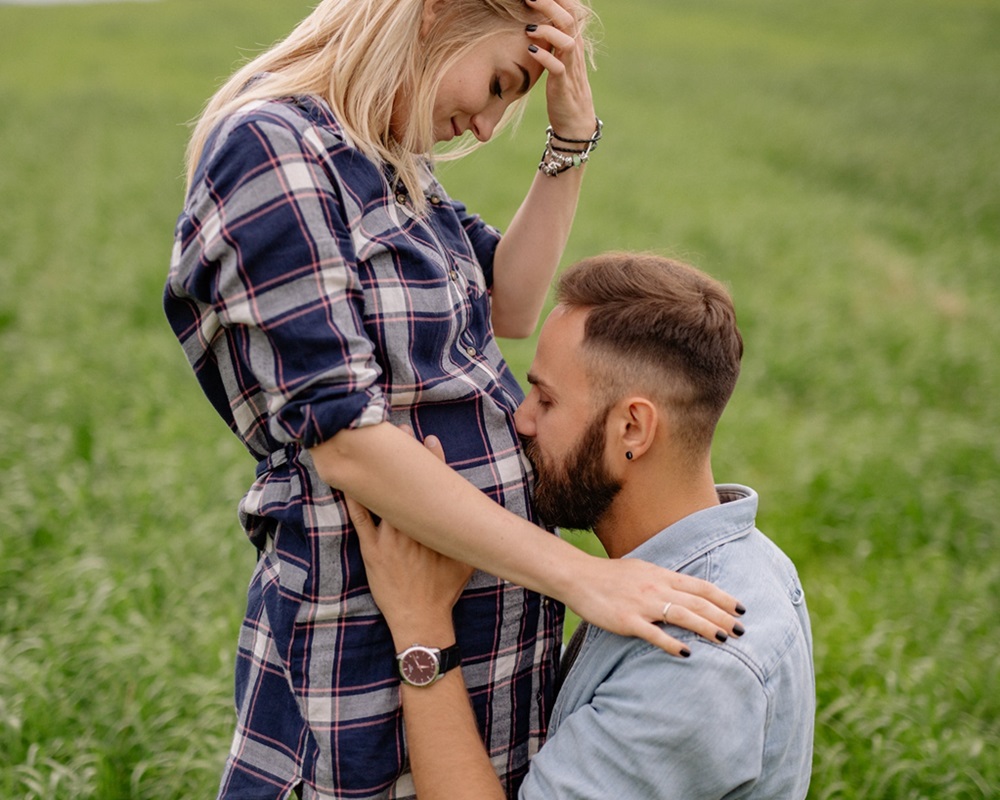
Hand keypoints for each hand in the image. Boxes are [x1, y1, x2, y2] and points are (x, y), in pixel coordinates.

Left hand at [345, 431, 474, 648]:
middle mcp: (413, 529)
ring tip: (375, 448)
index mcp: (436, 529)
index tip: (431, 441)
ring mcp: (390, 538)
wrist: (421, 617)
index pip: (435, 489)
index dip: (433, 462)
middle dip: (405, 458)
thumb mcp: (466, 560)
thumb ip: (473, 537)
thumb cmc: (445, 589)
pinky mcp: (372, 548)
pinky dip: (354, 499)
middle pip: (407, 485)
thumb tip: (488, 520)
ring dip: (379, 472)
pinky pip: (360, 518)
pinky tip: (349, 480)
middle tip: (401, 432)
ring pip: (382, 496)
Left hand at [525, 0, 596, 138]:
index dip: (557, 0)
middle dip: (549, 5)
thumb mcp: (559, 60)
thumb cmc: (564, 89)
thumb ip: (552, 42)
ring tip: (528, 28)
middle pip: (569, 20)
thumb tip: (534, 24)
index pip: (570, 12)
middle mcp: (575, 53)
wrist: (575, 122)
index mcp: (573, 43)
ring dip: (548, 31)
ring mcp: (570, 69)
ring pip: (567, 41)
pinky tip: (531, 51)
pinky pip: (558, 68)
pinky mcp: (563, 86)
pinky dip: (545, 58)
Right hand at [567, 557, 747, 657]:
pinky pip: (654, 634)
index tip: (741, 609)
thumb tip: (684, 589)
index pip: (700, 586)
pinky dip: (671, 644)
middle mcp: (656, 587)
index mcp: (661, 575)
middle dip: (722, 616)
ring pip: (681, 616)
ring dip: (705, 627)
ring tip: (723, 639)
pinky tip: (686, 653)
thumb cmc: (610, 575)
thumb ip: (663, 580)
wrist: (578, 577)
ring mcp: (642, 604)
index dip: (723, 598)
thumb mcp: (641, 570)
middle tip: (741, 630)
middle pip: (696, 602)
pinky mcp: (627, 621)